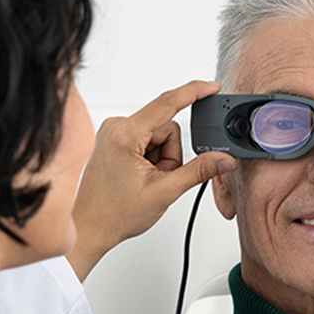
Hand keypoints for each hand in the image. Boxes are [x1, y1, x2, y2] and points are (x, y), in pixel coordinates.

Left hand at [66, 80, 237, 280]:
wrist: (90, 227)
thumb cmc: (114, 213)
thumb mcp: (165, 192)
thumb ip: (199, 171)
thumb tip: (223, 159)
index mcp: (125, 134)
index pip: (167, 103)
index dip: (194, 92)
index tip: (211, 86)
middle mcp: (116, 127)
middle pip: (167, 127)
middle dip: (171, 155)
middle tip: (159, 179)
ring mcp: (113, 132)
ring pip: (159, 135)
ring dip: (162, 159)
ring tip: (147, 180)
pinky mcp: (114, 139)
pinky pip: (147, 139)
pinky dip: (151, 158)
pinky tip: (139, 176)